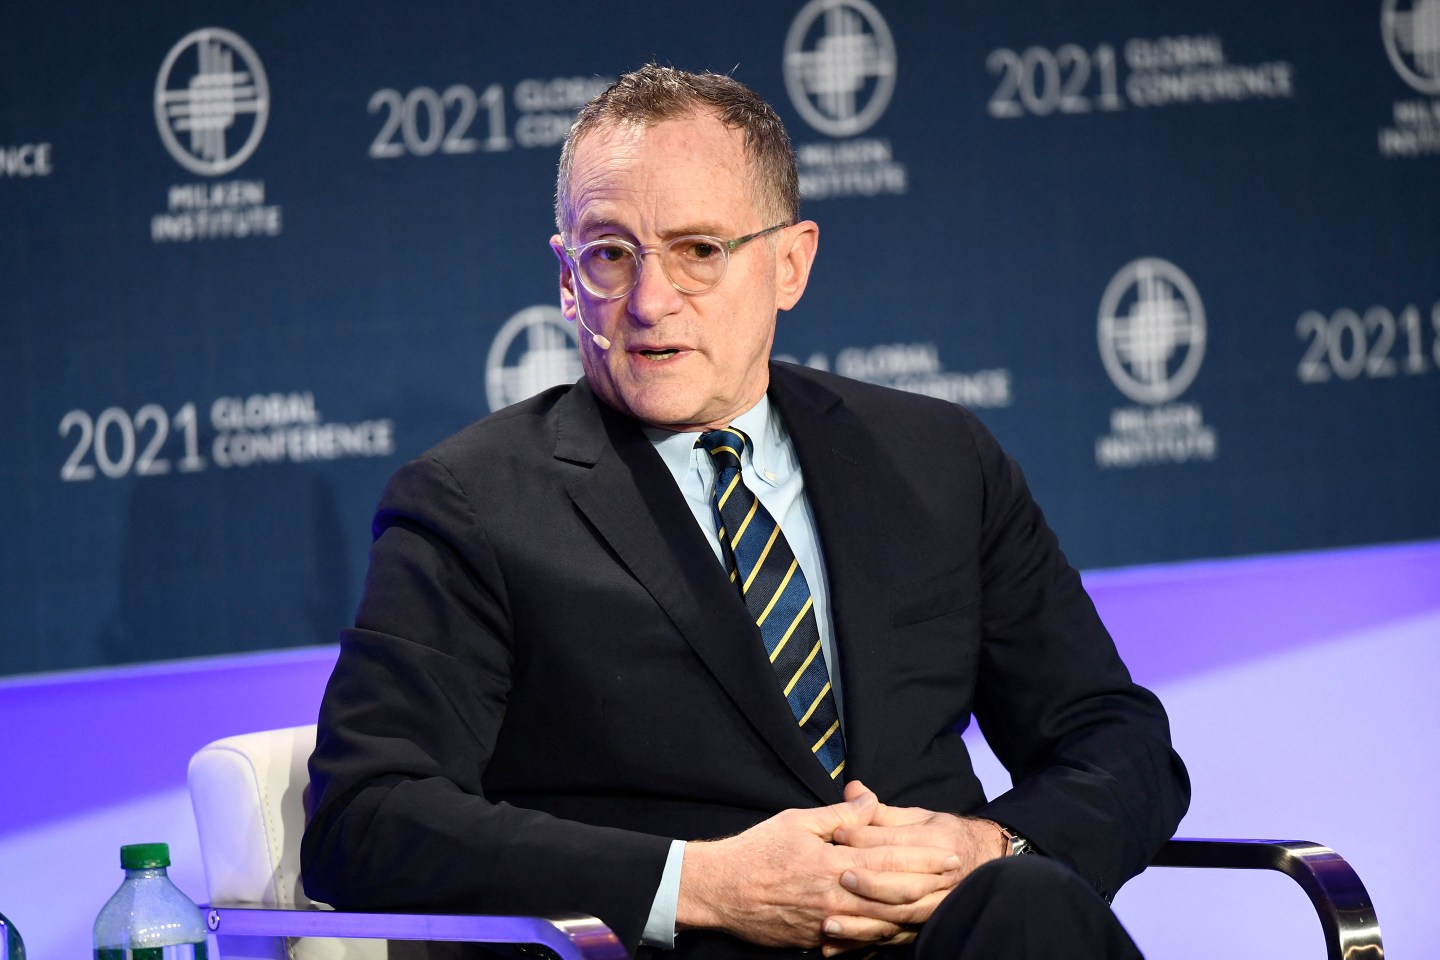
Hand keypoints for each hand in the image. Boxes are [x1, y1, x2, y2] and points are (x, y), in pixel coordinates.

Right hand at [676, 788, 960, 948]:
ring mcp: (827, 921)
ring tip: (939, 903)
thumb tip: (869, 801)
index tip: (948, 853)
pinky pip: (859, 940)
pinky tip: (900, 929)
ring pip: (882, 921)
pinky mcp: (817, 938)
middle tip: (956, 879)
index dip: (923, 857)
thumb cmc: (756, 850)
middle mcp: (835, 894)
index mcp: (833, 862)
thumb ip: (839, 815)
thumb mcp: (797, 821)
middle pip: (895, 894)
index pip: (889, 859)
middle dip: (929, 886)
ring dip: (914, 912)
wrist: (720, 890)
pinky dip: (883, 935)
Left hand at [818, 781, 1008, 953]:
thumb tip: (852, 788)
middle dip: (870, 883)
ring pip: (899, 917)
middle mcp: (941, 880)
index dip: (865, 838)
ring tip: (829, 923)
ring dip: (862, 923)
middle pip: (902, 885)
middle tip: (839, 876)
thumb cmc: (942, 836)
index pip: (898, 843)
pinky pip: (893, 939)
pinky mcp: (923, 928)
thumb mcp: (917, 817)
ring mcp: (934, 907)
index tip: (836, 834)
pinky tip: (836, 948)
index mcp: (938, 843)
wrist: (980, 862)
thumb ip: (880, 811)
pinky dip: (864, 945)